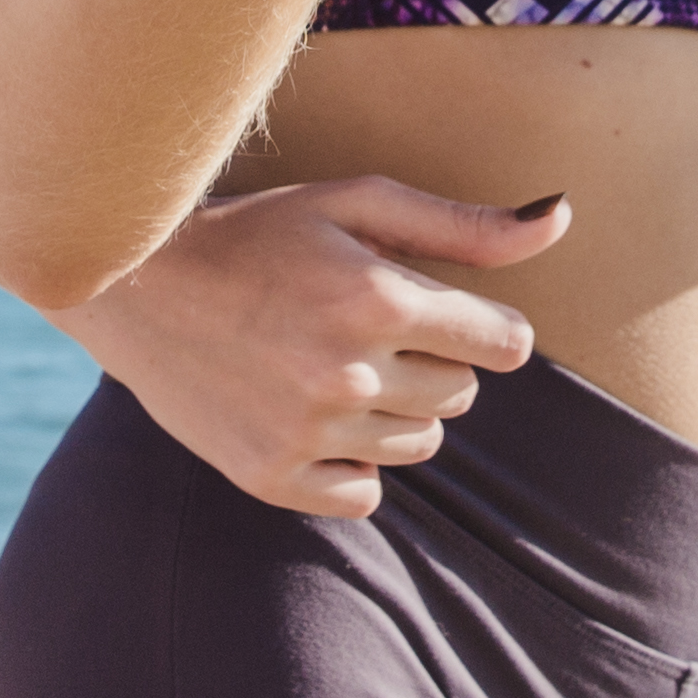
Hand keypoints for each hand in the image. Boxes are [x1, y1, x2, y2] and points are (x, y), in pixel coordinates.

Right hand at [55, 173, 565, 517]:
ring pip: (420, 445)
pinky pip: (365, 495)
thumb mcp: (357, 202)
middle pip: (463, 394)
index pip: (505, 344)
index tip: (444, 310)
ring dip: (397, 410)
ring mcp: (307, 432)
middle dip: (434, 360)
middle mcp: (348, 373)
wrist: (136, 287)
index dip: (484, 325)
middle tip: (368, 327)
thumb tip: (561, 219)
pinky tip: (314, 414)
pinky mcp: (271, 476)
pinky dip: (353, 462)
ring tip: (335, 365)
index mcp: (378, 299)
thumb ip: (463, 225)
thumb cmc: (259, 231)